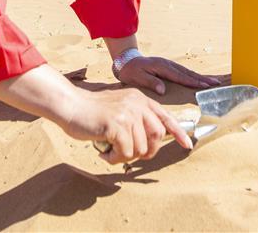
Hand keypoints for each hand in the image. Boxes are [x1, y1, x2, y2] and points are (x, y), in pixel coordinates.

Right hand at [61, 88, 192, 163]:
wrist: (70, 106)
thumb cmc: (92, 113)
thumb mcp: (119, 109)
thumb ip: (136, 119)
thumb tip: (151, 143)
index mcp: (140, 99)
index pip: (166, 117)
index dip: (178, 133)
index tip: (187, 145)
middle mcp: (137, 103)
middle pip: (157, 136)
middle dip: (147, 152)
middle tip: (129, 154)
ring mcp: (127, 112)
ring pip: (141, 148)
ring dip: (126, 156)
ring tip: (111, 150)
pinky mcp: (116, 124)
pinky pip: (125, 152)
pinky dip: (115, 158)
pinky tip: (104, 152)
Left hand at [117, 56, 221, 94]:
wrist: (126, 61)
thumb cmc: (131, 71)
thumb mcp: (137, 77)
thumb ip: (151, 82)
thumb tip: (163, 89)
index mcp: (162, 67)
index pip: (180, 76)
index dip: (193, 82)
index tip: (204, 86)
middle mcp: (168, 64)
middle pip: (188, 72)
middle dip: (202, 78)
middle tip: (216, 83)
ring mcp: (169, 64)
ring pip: (187, 71)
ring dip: (200, 76)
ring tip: (212, 81)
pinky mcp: (168, 66)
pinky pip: (183, 71)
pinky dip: (192, 75)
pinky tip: (199, 79)